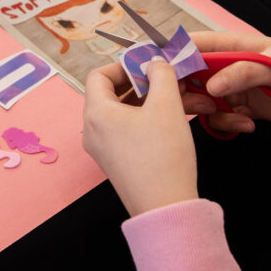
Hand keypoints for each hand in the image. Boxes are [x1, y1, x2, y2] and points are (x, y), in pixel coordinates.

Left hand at [83, 59, 197, 216]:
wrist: (166, 208)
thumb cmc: (163, 155)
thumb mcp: (166, 105)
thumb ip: (161, 74)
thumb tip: (155, 62)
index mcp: (96, 113)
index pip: (99, 75)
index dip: (123, 65)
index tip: (147, 65)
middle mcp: (93, 131)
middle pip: (111, 93)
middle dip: (142, 82)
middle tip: (166, 79)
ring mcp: (102, 149)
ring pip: (123, 112)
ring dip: (148, 100)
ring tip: (178, 97)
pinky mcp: (116, 162)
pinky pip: (126, 131)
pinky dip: (146, 119)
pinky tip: (172, 118)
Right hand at [181, 31, 270, 135]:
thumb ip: (243, 72)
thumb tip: (211, 87)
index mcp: (228, 45)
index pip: (190, 46)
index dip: (171, 60)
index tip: (164, 80)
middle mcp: (223, 65)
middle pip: (187, 77)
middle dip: (188, 95)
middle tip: (203, 107)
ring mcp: (229, 87)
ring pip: (200, 101)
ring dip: (212, 114)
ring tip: (238, 119)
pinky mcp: (237, 107)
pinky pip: (218, 118)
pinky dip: (227, 125)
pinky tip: (248, 125)